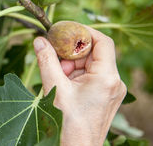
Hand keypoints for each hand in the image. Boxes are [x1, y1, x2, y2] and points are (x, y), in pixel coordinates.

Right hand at [33, 27, 126, 145]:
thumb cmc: (68, 124)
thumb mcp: (54, 87)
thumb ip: (46, 60)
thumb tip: (39, 40)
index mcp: (107, 78)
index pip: (102, 42)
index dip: (84, 32)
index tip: (65, 29)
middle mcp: (113, 82)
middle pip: (93, 53)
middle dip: (71, 52)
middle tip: (53, 56)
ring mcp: (110, 90)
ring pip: (90, 65)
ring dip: (71, 65)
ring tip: (56, 76)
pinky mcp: (104, 96)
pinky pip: (89, 76)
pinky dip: (74, 75)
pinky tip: (62, 84)